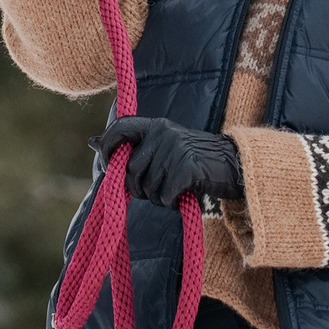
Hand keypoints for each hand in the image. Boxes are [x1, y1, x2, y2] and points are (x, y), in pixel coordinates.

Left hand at [94, 115, 244, 207]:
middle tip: (155, 192)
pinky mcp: (187, 169)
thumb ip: (135, 146)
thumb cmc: (195, 160)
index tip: (107, 168)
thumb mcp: (166, 145)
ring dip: (157, 198)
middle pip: (130, 170)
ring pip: (147, 187)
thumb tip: (92, 142)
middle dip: (137, 189)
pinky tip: (183, 197)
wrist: (236, 165)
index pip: (119, 128)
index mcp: (155, 125)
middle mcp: (163, 133)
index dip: (106, 148)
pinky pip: (164, 196)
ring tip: (174, 191)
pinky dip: (171, 203)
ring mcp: (175, 150)